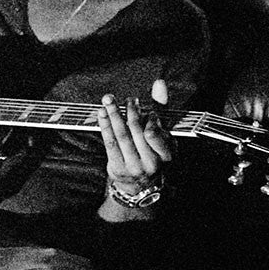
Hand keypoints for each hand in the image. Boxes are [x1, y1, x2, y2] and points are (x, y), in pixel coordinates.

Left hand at [98, 77, 173, 197]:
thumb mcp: (164, 134)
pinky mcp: (118, 168)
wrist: (141, 187)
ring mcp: (133, 167)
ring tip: (109, 100)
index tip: (141, 105)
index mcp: (167, 155)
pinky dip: (105, 126)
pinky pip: (109, 143)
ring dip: (114, 115)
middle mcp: (151, 163)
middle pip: (137, 131)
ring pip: (121, 136)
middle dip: (129, 112)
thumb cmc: (153, 153)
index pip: (155, 133)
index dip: (148, 118)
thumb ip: (161, 109)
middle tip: (125, 99)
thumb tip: (158, 82)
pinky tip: (102, 113)